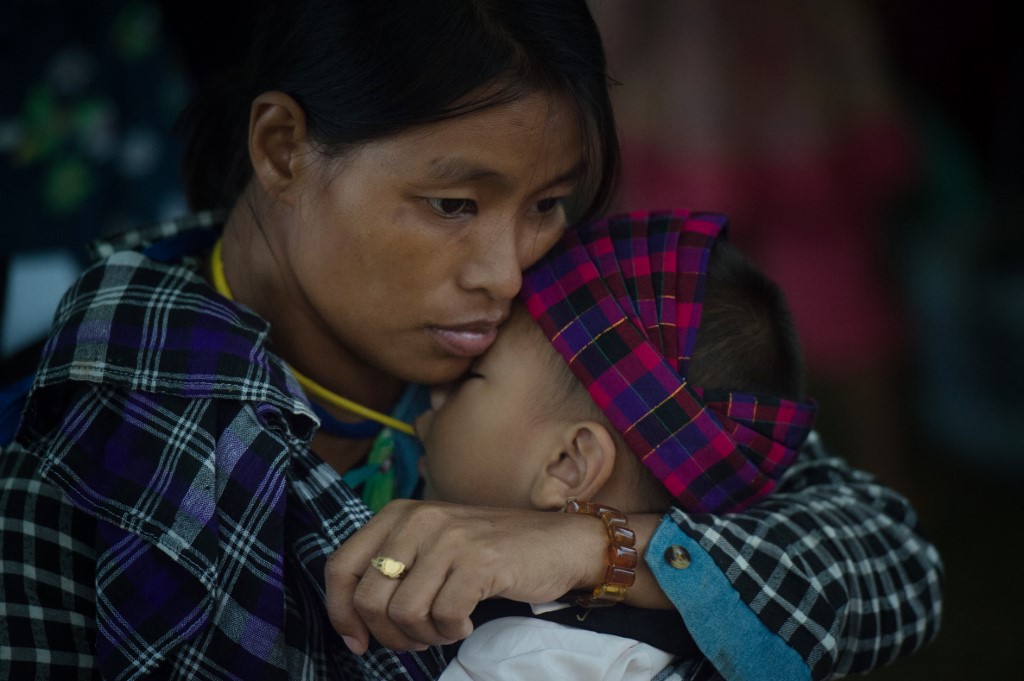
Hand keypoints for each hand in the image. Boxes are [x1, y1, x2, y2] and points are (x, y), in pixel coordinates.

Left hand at [324, 499, 608, 652]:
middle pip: (369, 599)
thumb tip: (354, 622)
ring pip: (403, 613)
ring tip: (447, 627)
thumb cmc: (493, 551)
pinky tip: (466, 622)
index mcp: (399, 514)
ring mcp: (449, 538)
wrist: (561, 542)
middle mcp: (419, 520)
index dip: (341, 613)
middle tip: (418, 638)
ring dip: (424, 635)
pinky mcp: (478, 561)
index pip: (340, 566)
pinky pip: (442, 617)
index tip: (358, 641)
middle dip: (389, 635)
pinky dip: (451, 632)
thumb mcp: (433, 545)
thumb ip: (394, 568)